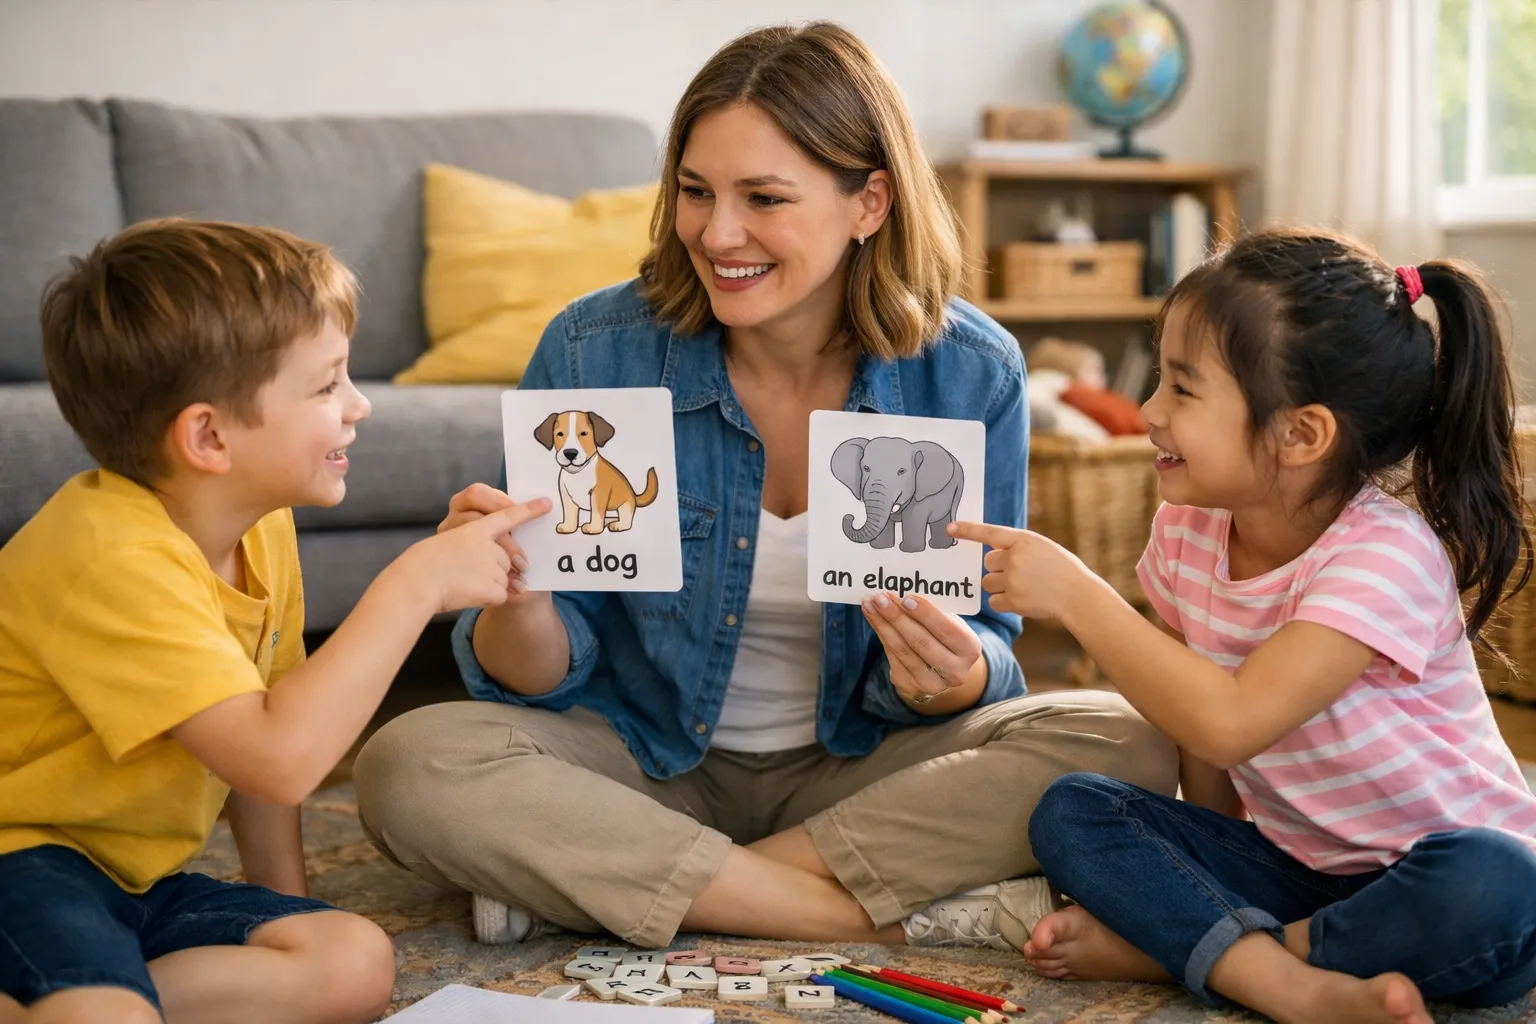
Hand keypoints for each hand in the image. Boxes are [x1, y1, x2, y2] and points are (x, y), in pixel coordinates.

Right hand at [402, 499, 549, 614]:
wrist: (413, 585)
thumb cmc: (423, 565)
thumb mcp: (446, 543)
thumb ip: (475, 545)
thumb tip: (507, 561)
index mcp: (472, 528)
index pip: (506, 516)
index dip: (527, 510)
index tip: (546, 504)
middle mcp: (485, 544)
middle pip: (505, 554)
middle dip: (503, 564)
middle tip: (497, 569)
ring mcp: (490, 565)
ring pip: (504, 576)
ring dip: (493, 582)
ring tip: (464, 584)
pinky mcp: (492, 587)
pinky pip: (502, 595)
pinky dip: (491, 599)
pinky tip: (470, 596)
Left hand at [861, 592, 981, 703]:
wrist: (942, 669)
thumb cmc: (945, 635)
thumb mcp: (950, 622)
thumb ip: (934, 611)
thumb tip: (904, 592)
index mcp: (969, 649)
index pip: (946, 629)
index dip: (925, 614)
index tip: (905, 598)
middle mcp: (954, 671)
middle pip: (921, 641)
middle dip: (897, 617)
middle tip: (880, 598)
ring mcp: (932, 683)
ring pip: (902, 650)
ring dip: (883, 625)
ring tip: (870, 605)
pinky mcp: (910, 686)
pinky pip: (892, 657)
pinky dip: (881, 635)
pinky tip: (873, 618)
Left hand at [947, 521, 1101, 620]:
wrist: (1078, 595)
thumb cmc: (1061, 569)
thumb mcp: (1041, 547)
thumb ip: (1017, 546)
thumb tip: (991, 551)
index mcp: (1024, 540)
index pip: (989, 532)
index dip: (968, 530)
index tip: (950, 527)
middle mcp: (1015, 558)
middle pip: (988, 563)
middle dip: (999, 568)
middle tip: (1021, 573)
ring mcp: (1013, 580)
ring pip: (988, 582)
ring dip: (1000, 585)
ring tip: (1023, 586)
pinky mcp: (1013, 601)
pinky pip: (994, 601)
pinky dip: (1003, 602)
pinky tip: (1022, 599)